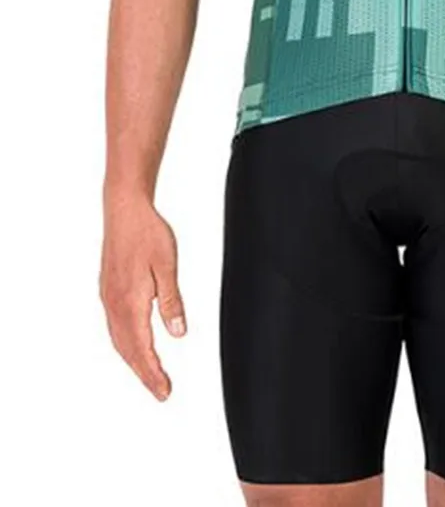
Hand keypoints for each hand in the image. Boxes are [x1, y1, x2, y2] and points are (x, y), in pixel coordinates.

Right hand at [100, 197, 185, 400]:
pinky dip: (125, 344)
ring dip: (134, 360)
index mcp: (130, 302)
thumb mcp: (168, 266)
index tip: (164, 391)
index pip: (142, 348)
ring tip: (150, 375)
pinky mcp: (108, 290)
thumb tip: (178, 333)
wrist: (124, 211)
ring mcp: (108, 298)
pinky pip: (115, 327)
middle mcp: (115, 304)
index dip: (153, 373)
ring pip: (119, 340)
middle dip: (144, 373)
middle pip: (128, 350)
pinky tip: (133, 346)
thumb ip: (171, 301)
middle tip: (161, 391)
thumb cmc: (148, 234)